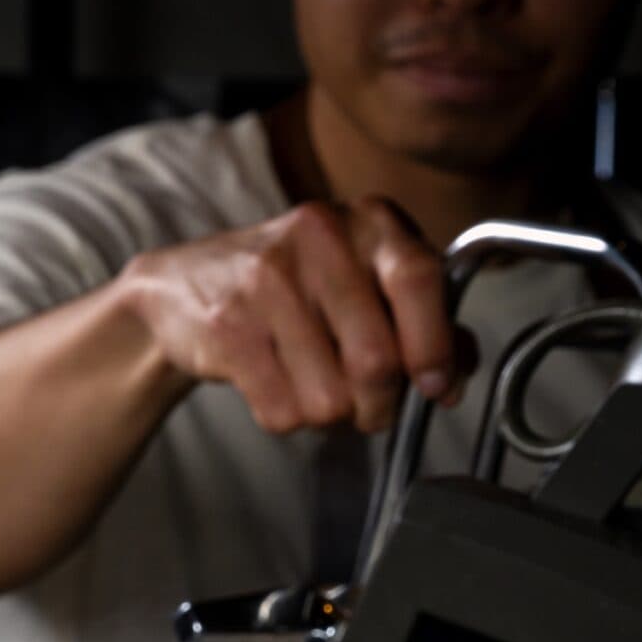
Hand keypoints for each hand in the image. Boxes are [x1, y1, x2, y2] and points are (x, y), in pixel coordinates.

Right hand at [119, 197, 471, 438]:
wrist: (183, 287)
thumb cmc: (293, 289)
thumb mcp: (363, 280)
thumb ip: (420, 317)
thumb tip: (457, 373)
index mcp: (367, 221)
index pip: (420, 279)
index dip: (435, 347)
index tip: (436, 387)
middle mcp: (320, 236)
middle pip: (377, 361)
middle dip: (379, 406)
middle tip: (369, 409)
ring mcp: (269, 279)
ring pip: (331, 399)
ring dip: (330, 417)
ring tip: (314, 389)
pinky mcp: (228, 327)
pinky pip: (283, 412)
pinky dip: (287, 420)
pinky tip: (276, 387)